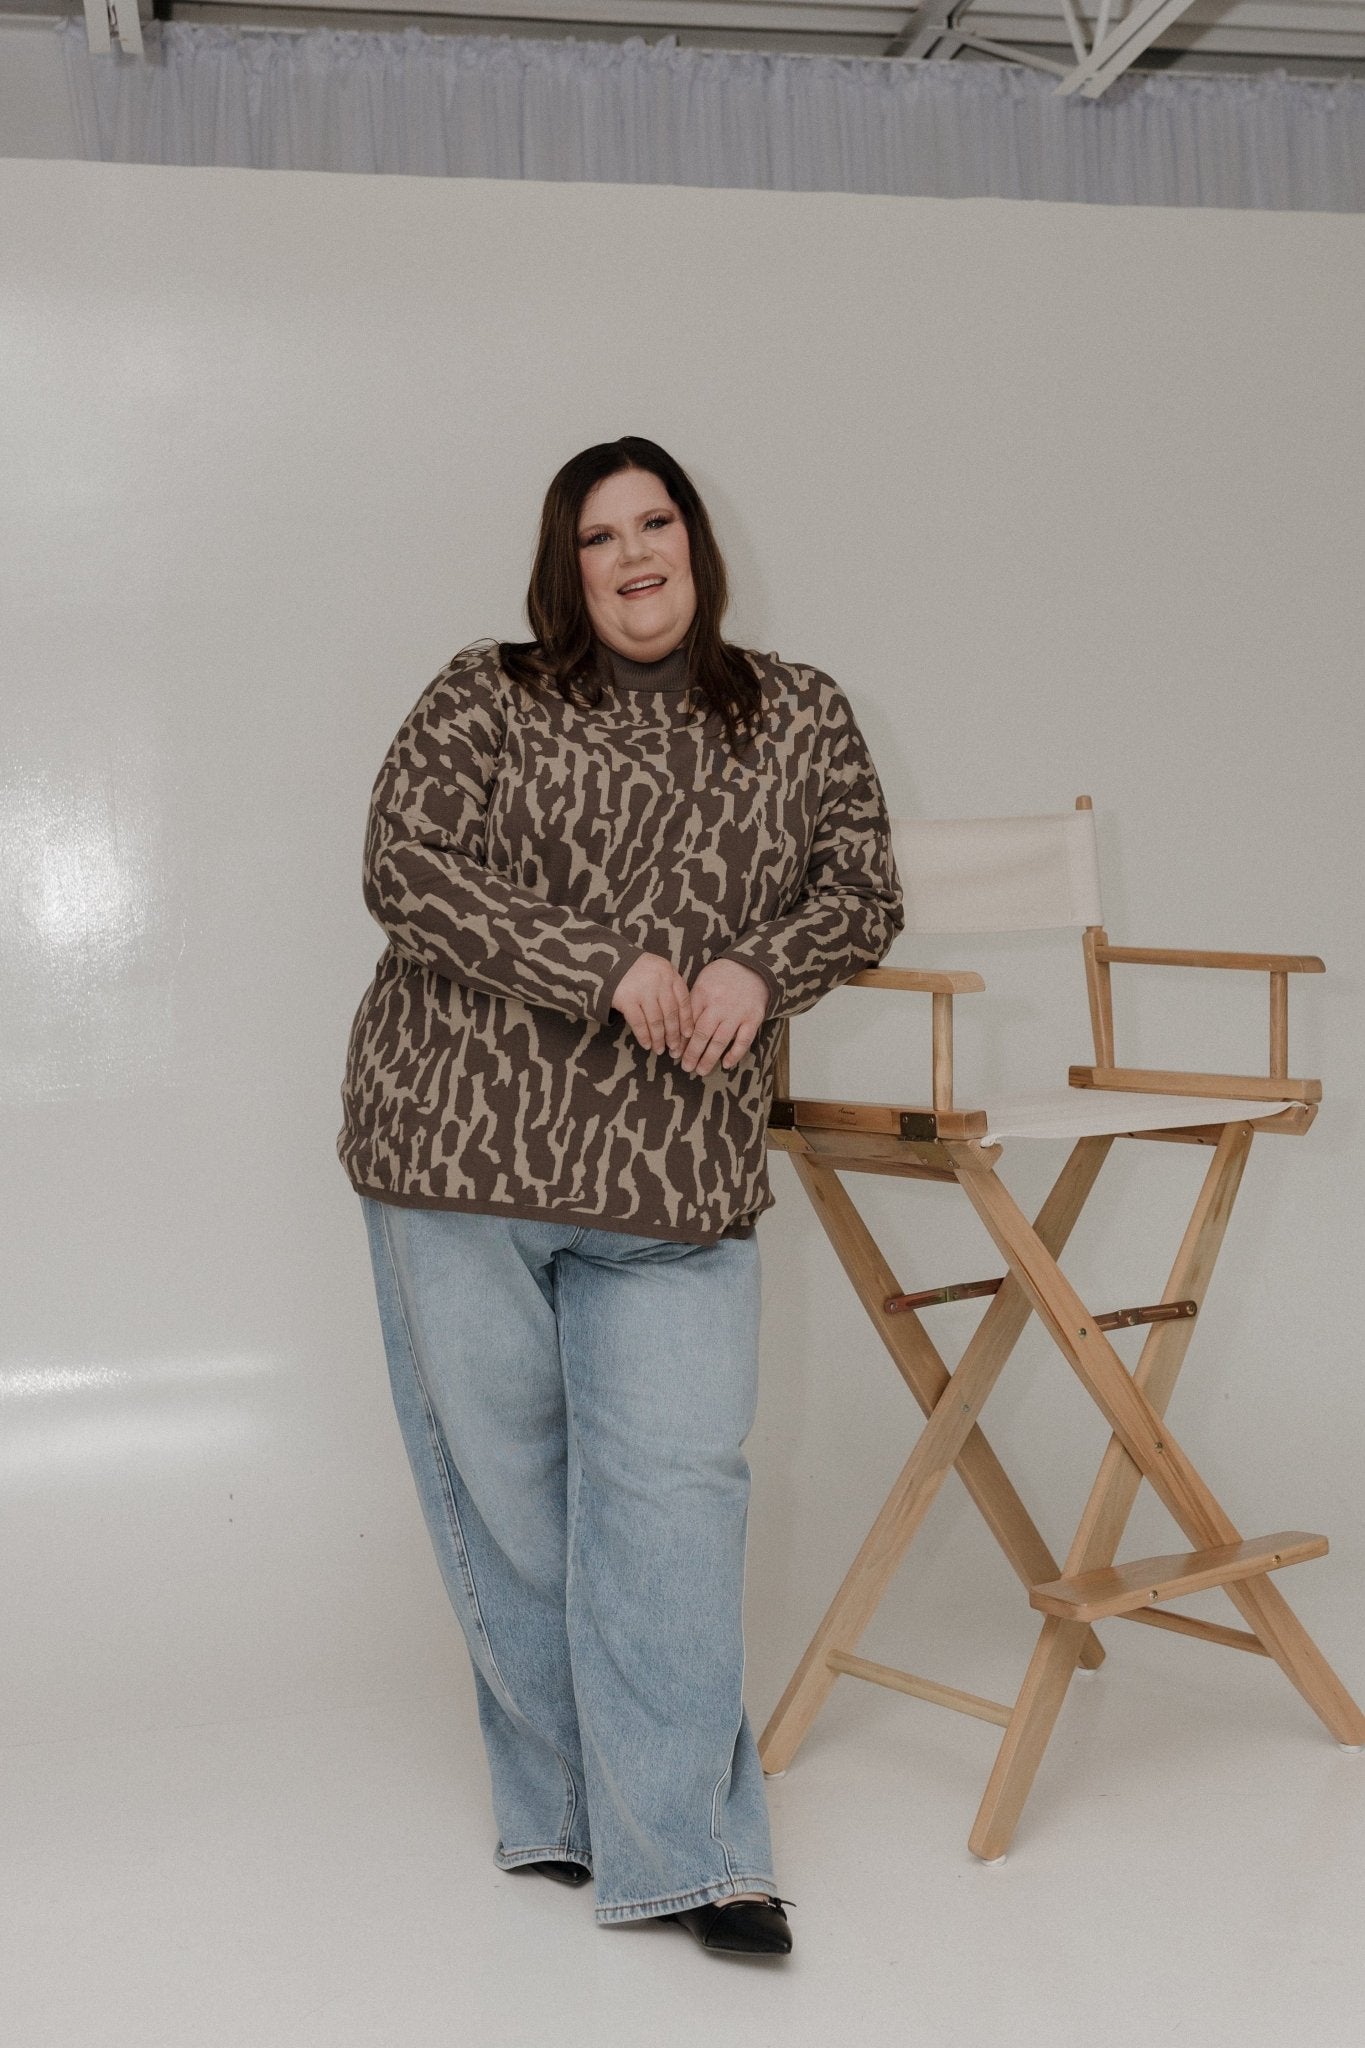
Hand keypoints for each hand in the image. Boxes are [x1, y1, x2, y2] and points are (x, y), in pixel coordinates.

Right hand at [609, 951, 694, 1058]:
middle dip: (673, 1034)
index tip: (687, 1035)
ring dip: (659, 1038)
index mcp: (670, 974)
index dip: (687, 1020)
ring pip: (656, 1021)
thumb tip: (683, 1020)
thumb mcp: (659, 971)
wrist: (609, 962)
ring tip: (660, 1050)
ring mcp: (643, 990)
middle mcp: (659, 981)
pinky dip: (643, 1036)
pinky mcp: (627, 999)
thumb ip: (671, 988)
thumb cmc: (638, 970)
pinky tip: (646, 1045)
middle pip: (671, 1013)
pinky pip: (638, 1023)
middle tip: (675, 1048)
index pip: (684, 1001)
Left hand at [678, 959, 769, 1076]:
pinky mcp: (753, 1018)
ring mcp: (737, 1013)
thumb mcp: (702, 983)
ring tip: (701, 1071)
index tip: (674, 1054)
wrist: (752, 967)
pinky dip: (735, 1054)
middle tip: (685, 1067)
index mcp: (703, 995)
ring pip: (720, 1040)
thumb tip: (679, 1031)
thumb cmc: (721, 977)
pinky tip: (726, 1064)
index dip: (681, 1040)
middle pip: (702, 1034)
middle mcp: (719, 1005)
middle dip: (692, 1053)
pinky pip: (743, 1040)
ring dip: (709, 1058)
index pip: (688, 1022)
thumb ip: (692, 1005)